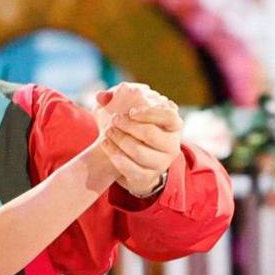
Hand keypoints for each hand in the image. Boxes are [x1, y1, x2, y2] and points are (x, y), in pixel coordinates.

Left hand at [91, 83, 182, 199]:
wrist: (137, 161)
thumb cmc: (135, 130)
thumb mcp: (131, 112)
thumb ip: (115, 100)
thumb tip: (100, 97)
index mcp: (173, 126)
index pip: (168, 116)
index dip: (149, 113)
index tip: (131, 111)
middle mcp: (172, 146)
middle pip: (151, 134)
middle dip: (129, 126)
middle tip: (114, 120)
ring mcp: (161, 164)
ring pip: (139, 152)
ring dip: (120, 140)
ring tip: (108, 132)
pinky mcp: (148, 178)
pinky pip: (131, 169)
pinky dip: (116, 156)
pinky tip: (106, 145)